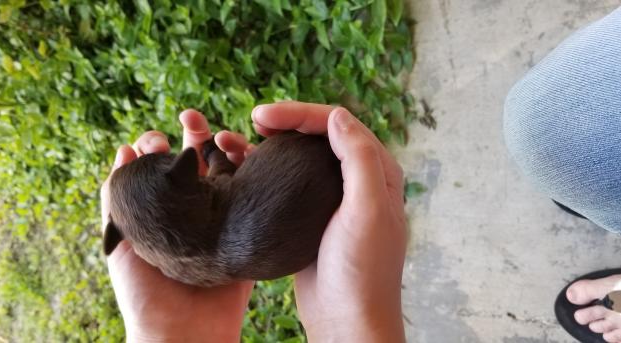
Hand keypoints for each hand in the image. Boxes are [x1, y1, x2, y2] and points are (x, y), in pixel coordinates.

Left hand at [100, 109, 254, 341]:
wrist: (183, 333)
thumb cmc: (144, 292)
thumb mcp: (118, 240)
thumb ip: (116, 197)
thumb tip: (125, 149)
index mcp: (163, 212)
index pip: (163, 169)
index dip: (159, 148)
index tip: (157, 140)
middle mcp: (193, 212)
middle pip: (197, 162)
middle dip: (193, 135)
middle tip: (190, 116)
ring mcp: (222, 220)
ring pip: (227, 171)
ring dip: (223, 146)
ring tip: (219, 133)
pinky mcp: (246, 231)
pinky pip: (252, 193)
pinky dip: (250, 168)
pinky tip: (244, 153)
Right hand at [252, 101, 406, 341]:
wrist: (346, 320)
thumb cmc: (362, 271)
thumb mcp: (367, 211)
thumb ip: (359, 159)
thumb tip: (336, 116)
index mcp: (378, 172)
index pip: (339, 125)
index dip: (301, 114)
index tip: (263, 117)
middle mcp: (358, 180)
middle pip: (320, 135)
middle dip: (288, 120)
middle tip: (255, 120)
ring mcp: (333, 198)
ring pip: (304, 157)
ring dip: (278, 143)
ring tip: (248, 139)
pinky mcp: (311, 216)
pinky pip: (290, 183)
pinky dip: (270, 170)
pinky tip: (249, 168)